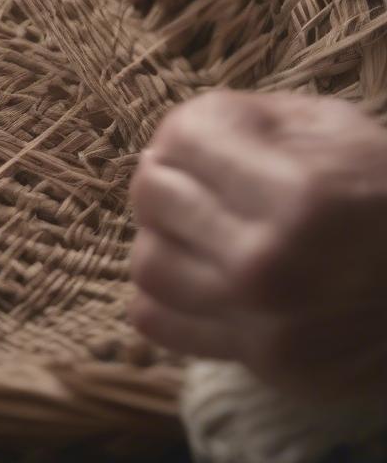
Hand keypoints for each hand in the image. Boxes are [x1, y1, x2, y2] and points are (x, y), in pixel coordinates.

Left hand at [130, 90, 386, 394]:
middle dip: (169, 179)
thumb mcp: (336, 130)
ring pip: (147, 263)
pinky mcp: (264, 363)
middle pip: (152, 197)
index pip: (180, 140)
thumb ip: (248, 120)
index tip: (203, 143)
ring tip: (199, 232)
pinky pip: (157, 322)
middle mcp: (271, 262)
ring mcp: (265, 321)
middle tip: (198, 185)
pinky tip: (201, 277)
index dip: (186, 133)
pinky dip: (165, 296)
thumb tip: (169, 137)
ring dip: (164, 239)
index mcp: (297, 193)